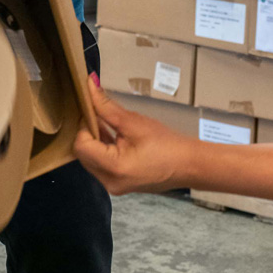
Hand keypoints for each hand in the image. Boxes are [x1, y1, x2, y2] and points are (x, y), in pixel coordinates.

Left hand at [74, 78, 195, 194]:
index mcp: (113, 168)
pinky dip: (104, 150)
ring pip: (91, 160)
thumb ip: (106, 106)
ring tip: (109, 124)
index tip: (93, 110)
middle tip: (99, 114)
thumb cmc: (167, 144)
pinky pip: (102, 166)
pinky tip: (115, 136)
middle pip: (83, 154)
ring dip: (95, 141)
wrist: (191, 165)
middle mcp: (109, 182)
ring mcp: (114, 186)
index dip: (84, 125)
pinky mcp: (120, 185)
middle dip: (88, 133)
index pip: (81, 145)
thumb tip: (90, 86)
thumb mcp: (134, 122)